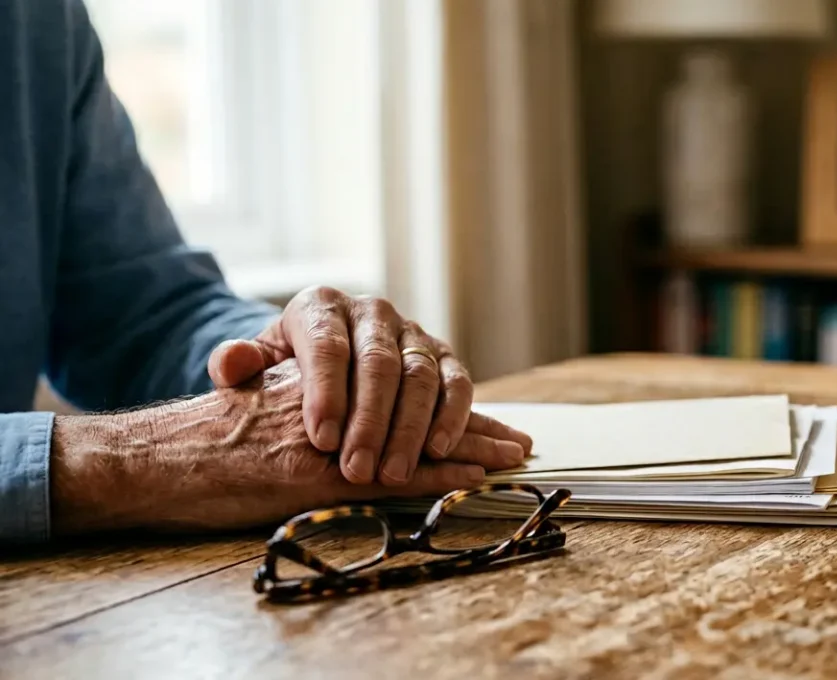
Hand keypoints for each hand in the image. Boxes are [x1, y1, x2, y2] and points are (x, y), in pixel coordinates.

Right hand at [48, 361, 525, 535]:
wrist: (166, 457)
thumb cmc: (221, 432)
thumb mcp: (274, 395)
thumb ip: (315, 389)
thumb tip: (371, 405)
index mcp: (331, 371)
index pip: (408, 380)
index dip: (454, 403)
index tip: (494, 422)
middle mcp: (340, 395)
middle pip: (424, 399)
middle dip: (475, 425)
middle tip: (518, 442)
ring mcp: (333, 434)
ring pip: (416, 434)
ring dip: (468, 448)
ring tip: (510, 459)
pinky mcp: (321, 471)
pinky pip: (395, 472)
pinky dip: (439, 475)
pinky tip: (473, 477)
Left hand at [206, 286, 530, 486]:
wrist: (327, 356)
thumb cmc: (288, 369)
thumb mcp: (257, 363)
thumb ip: (239, 365)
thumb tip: (230, 364)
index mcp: (321, 307)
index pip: (327, 347)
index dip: (327, 393)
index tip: (322, 441)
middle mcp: (373, 313)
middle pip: (378, 364)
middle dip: (370, 422)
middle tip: (358, 471)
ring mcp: (413, 333)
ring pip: (420, 377)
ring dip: (410, 429)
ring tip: (394, 474)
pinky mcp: (445, 357)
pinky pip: (457, 383)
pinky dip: (452, 417)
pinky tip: (438, 453)